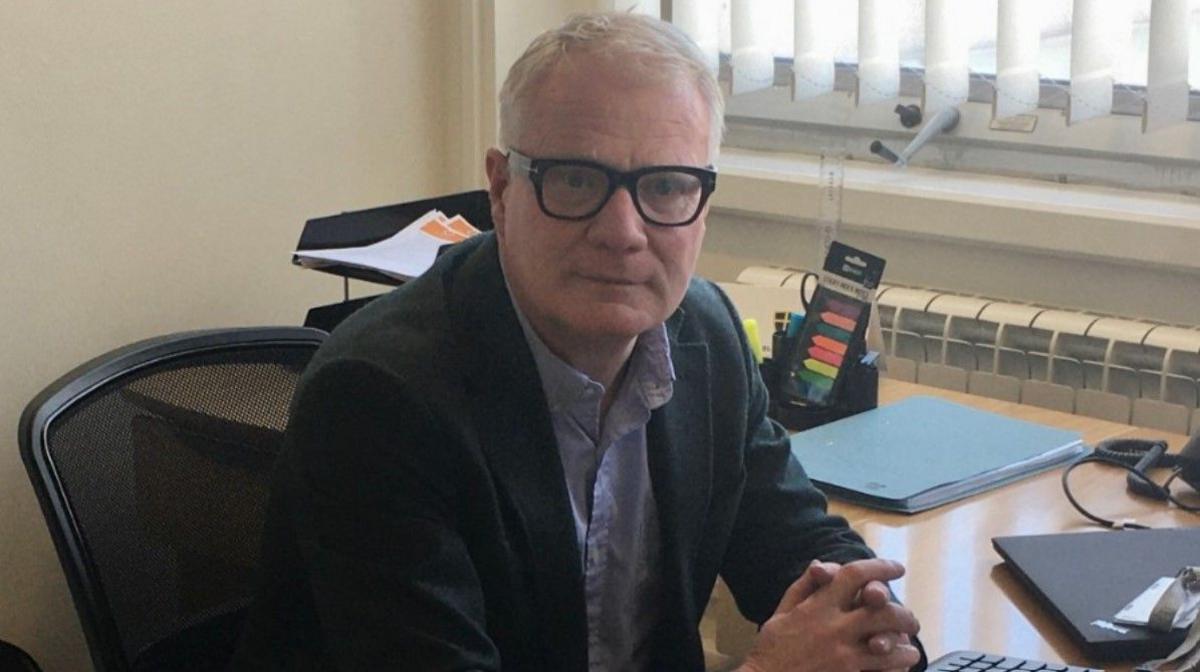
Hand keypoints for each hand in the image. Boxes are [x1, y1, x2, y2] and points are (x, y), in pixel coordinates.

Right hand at [738, 559, 920, 671]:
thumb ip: (804, 586)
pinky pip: (881, 669)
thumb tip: (821, 564)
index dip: (880, 568)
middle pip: (882, 610)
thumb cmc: (772, 648)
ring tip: (910, 648)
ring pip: (888, 643)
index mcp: (818, 606)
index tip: (897, 568)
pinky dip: (896, 667)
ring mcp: (843, 655)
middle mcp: (834, 627)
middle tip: (911, 620)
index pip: (854, 575)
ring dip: (904, 644)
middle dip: (903, 613)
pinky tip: (900, 665)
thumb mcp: (782, 611)